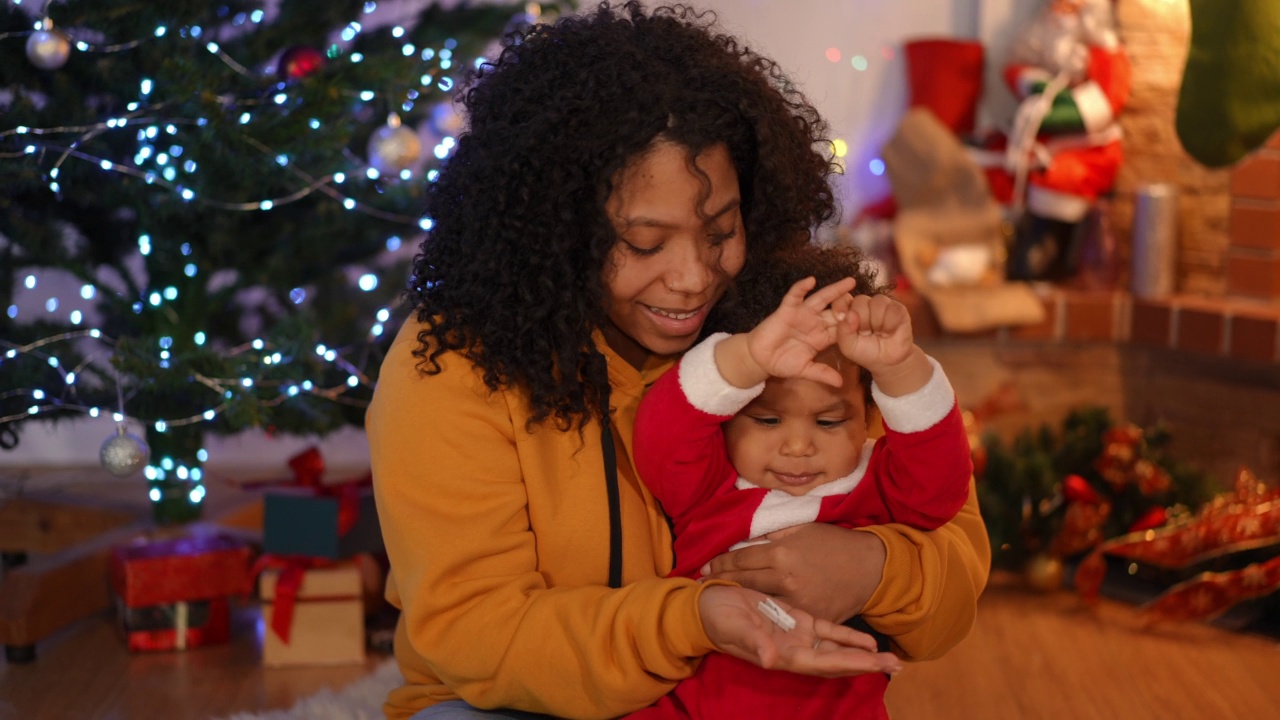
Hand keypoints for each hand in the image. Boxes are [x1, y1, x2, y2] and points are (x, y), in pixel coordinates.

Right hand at [698, 585, 900, 676]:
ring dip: (863, 653)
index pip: (822, 663)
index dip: (848, 664)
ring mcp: (797, 636)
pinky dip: (847, 636)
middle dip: (866, 663)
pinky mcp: (796, 620)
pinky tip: (868, 640)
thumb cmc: (716, 617)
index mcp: (781, 654)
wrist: (705, 605)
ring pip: (836, 648)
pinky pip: (827, 631)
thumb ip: (752, 642)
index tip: (874, 664)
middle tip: (897, 665)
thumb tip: (771, 659)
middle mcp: (794, 650)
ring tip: (891, 658)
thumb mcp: (732, 626)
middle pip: (836, 661)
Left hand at [700, 523, 885, 623]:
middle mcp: (785, 579)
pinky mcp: (808, 617)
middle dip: (722, 579)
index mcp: (782, 553)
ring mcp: (797, 602)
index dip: (720, 563)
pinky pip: (782, 615)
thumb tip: (750, 535)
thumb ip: (775, 533)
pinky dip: (766, 611)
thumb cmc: (836, 544)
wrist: (870, 568)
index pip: (741, 559)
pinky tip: (750, 611)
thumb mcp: (804, 528)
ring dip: (738, 597)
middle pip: (744, 581)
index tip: (704, 566)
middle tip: (702, 580)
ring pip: (758, 600)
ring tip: (718, 595)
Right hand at [742, 276, 856, 385]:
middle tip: (867, 298)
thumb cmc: (782, 362)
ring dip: (835, 290)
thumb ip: (821, 374)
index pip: (842, 328)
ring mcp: (802, 314)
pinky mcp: (787, 309)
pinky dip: (801, 288)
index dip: (856, 324)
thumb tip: (840, 383)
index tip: (873, 321)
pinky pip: (795, 296)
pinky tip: (811, 281)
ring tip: (850, 282)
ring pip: (822, 299)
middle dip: (851, 304)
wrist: (761, 358)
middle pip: (837, 310)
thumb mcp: (804, 370)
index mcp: (822, 337)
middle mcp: (815, 322)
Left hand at [832, 294, 913, 373]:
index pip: (842, 299)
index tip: (840, 317)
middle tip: (866, 333)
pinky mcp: (898, 308)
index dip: (840, 305)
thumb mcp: (848, 346)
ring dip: (877, 323)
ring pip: (877, 303)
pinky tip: (889, 332)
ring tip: (879, 333)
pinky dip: (890, 325)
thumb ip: (843, 331)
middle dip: (862, 321)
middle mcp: (865, 303)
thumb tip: (850, 314)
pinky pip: (892, 310)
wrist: (887, 361)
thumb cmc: (865, 351)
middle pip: (860, 300)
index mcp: (849, 310)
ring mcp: (882, 304)